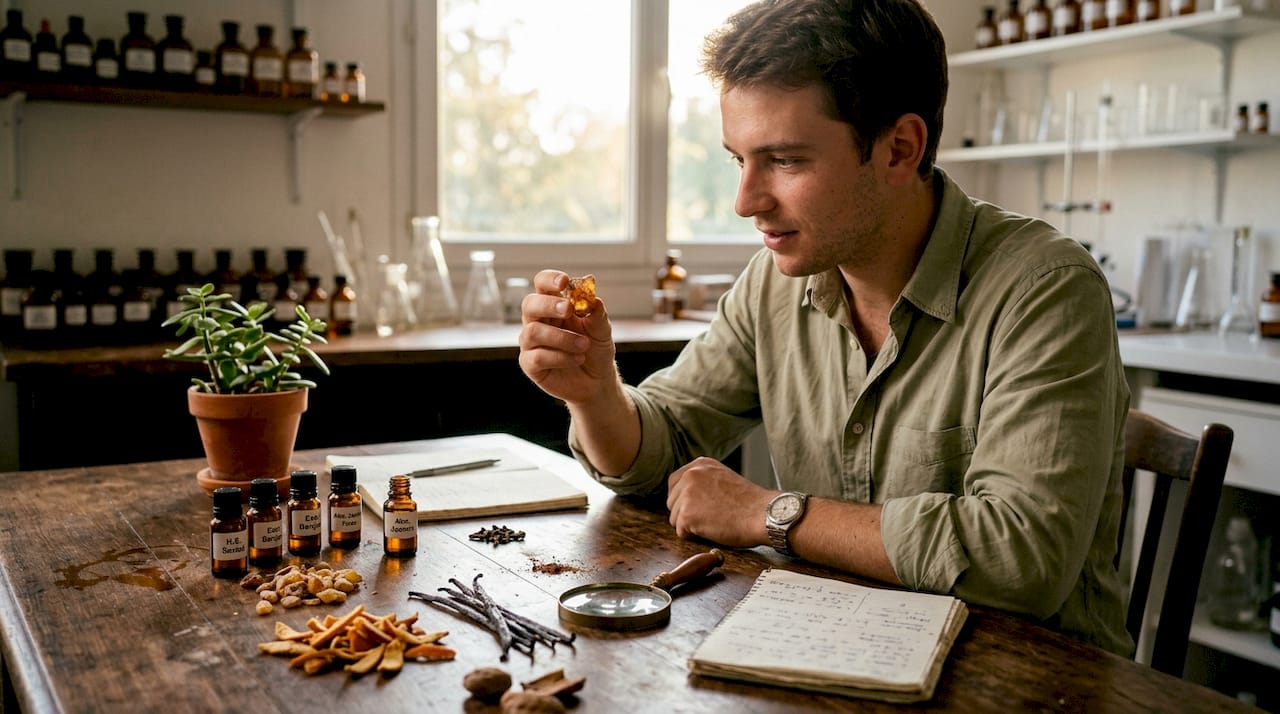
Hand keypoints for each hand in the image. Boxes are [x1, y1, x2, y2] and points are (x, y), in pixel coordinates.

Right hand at [517, 270, 618, 405]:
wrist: (597, 380)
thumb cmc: (595, 349)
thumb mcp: (602, 331)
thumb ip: (597, 315)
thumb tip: (594, 299)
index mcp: (554, 305)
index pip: (542, 284)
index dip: (549, 279)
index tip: (564, 281)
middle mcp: (538, 321)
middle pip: (529, 304)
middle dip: (548, 304)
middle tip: (569, 309)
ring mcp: (531, 343)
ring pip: (533, 331)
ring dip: (561, 337)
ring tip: (583, 345)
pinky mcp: (530, 364)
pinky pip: (538, 357)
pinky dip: (561, 357)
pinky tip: (577, 359)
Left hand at [667, 457, 772, 547]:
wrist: (762, 514)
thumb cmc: (750, 502)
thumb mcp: (723, 478)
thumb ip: (704, 481)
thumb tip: (686, 496)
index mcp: (699, 464)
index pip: (674, 482)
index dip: (683, 499)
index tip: (695, 507)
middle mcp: (690, 475)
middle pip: (672, 502)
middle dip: (686, 513)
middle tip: (709, 518)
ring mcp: (687, 494)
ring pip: (675, 519)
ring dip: (691, 526)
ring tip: (714, 523)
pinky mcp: (687, 515)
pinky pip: (681, 532)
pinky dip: (695, 537)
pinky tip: (712, 530)